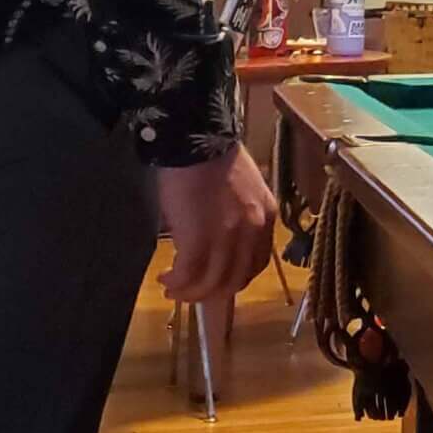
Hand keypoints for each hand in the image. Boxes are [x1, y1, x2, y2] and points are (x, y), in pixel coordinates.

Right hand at [156, 143, 276, 303]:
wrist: (194, 140)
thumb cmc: (213, 158)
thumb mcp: (243, 190)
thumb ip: (239, 218)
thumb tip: (219, 240)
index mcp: (265, 217)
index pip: (257, 263)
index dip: (236, 278)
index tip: (217, 280)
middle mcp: (252, 232)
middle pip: (236, 280)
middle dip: (212, 293)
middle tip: (191, 291)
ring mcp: (227, 238)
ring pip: (212, 283)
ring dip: (191, 292)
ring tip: (173, 289)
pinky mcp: (199, 240)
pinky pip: (189, 275)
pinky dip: (177, 283)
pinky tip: (166, 278)